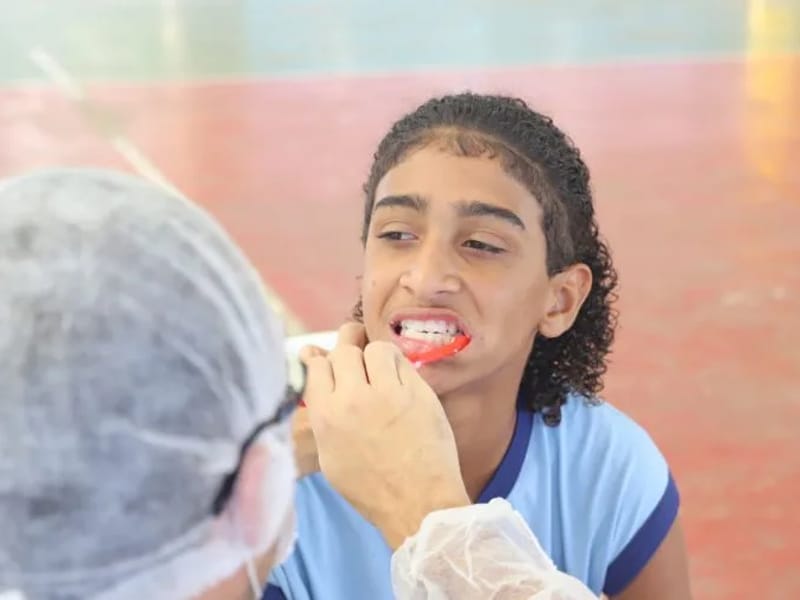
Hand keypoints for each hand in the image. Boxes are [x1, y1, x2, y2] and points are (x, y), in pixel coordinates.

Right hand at [303, 323, 469, 548]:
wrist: (418, 503)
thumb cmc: (370, 488)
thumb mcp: (331, 456)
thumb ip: (322, 415)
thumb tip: (316, 376)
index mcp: (326, 416)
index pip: (316, 366)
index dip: (322, 359)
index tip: (327, 359)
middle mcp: (353, 397)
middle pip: (344, 351)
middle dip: (347, 351)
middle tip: (356, 356)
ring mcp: (388, 392)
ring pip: (375, 349)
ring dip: (375, 356)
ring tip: (381, 370)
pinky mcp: (418, 391)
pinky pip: (403, 361)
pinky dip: (398, 365)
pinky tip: (400, 379)